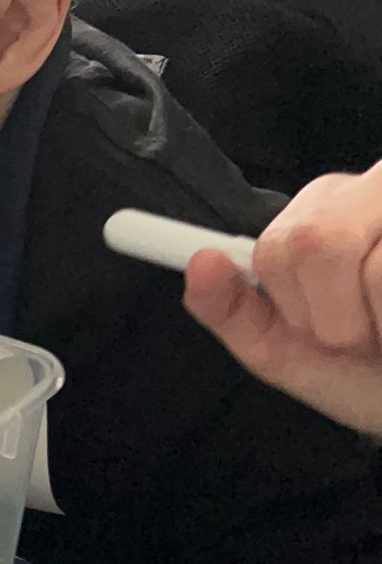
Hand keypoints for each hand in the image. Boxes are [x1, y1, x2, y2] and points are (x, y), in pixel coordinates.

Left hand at [183, 163, 381, 437]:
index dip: (298, 308)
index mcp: (322, 213)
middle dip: (337, 320)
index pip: (275, 250)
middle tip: (368, 337)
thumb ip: (236, 314)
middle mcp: (371, 189)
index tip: (327, 335)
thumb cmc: (373, 374)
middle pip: (314, 246)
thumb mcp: (295, 354)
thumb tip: (200, 264)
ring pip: (373, 269)